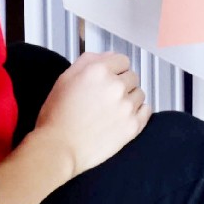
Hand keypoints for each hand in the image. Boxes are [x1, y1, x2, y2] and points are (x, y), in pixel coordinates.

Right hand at [36, 58, 153, 167]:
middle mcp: (116, 86)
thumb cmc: (57, 117)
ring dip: (128, 98)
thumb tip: (107, 56)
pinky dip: (138, 112)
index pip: (122, 60)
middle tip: (105, 97)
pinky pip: (146, 110)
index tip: (109, 77)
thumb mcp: (65, 79)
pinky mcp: (133, 125)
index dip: (114, 69)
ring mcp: (127, 106)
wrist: (59, 148)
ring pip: (139, 93)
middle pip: (132, 76)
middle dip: (121, 84)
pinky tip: (123, 117)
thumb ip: (88, 61)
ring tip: (110, 110)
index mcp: (98, 71)